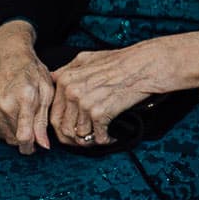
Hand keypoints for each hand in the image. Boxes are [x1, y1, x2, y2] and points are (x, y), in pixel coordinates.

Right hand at [0, 22, 53, 153]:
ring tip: (24, 114)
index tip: (39, 146)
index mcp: (24, 98)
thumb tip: (43, 145)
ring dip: (17, 132)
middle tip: (34, 122)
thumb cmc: (30, 72)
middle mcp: (3, 106)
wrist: (6, 59)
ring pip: (8, 138)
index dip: (33, 146)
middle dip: (28, 138)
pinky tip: (13, 113)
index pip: (24, 136)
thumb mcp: (47, 90)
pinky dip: (7, 128)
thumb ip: (43, 120)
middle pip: (16, 140)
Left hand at [48, 38, 175, 146]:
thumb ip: (68, 70)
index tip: (71, 130)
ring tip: (100, 137)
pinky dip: (105, 140)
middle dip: (73, 139)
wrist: (145, 65)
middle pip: (63, 127)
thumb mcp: (87, 58)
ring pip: (79, 135)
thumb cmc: (120, 61)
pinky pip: (97, 136)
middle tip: (85, 141)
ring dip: (90, 141)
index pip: (53, 113)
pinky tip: (112, 136)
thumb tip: (54, 80)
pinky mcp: (100, 113)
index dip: (61, 126)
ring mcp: (85, 102)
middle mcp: (71, 91)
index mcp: (65, 79)